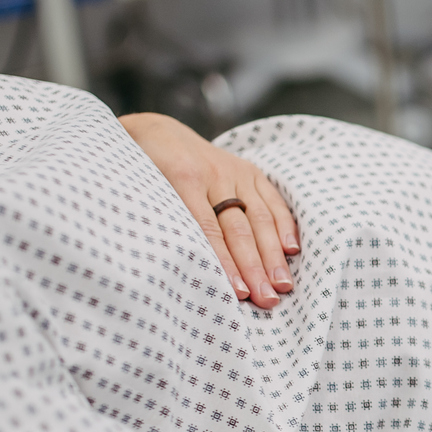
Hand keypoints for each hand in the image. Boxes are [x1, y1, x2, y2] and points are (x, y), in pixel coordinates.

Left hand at [121, 112, 300, 308]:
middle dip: (255, 267)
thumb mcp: (140, 192)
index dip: (226, 263)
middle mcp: (214, 173)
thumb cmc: (144, 171)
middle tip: (268, 300)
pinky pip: (272, 199)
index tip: (239, 293)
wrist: (155, 131)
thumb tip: (176, 270)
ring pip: (259, 217)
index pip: (208, 230)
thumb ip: (162, 222)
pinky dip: (284, 225)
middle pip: (239, 228)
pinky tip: (291, 250)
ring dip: (273, 254)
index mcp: (182, 178)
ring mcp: (234, 170)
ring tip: (282, 285)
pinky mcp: (249, 169)